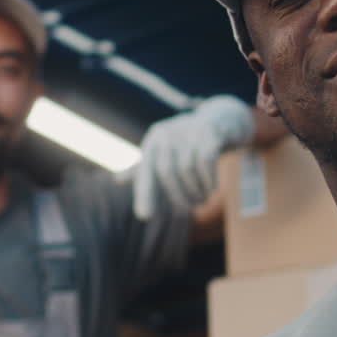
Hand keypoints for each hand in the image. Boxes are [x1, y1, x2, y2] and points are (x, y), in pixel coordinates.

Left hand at [133, 96, 253, 219]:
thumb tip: (116, 179)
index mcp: (154, 140)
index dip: (144, 194)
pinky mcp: (210, 131)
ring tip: (202, 200)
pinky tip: (212, 189)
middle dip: (178, 196)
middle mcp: (168, 133)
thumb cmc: (186, 142)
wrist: (220, 120)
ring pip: (187, 168)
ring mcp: (189, 130)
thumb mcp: (163, 151)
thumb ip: (144, 167)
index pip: (145, 171)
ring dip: (196, 190)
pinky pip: (206, 160)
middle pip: (166, 172)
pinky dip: (208, 179)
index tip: (144, 216)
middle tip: (189, 210)